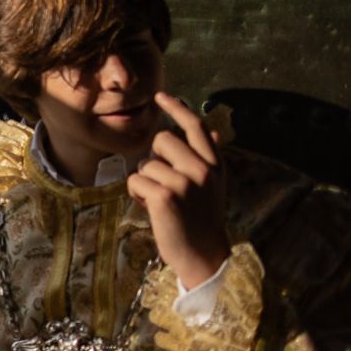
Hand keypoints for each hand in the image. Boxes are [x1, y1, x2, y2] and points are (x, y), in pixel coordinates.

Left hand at [128, 92, 230, 288]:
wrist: (203, 254)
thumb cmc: (202, 218)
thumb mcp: (213, 185)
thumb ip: (208, 158)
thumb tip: (213, 131)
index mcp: (215, 165)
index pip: (195, 127)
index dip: (177, 109)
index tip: (160, 97)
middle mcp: (202, 170)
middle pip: (161, 140)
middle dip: (153, 158)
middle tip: (162, 182)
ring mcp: (184, 183)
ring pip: (145, 163)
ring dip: (144, 181)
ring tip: (159, 200)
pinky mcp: (165, 197)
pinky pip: (135, 181)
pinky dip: (136, 194)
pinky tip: (150, 207)